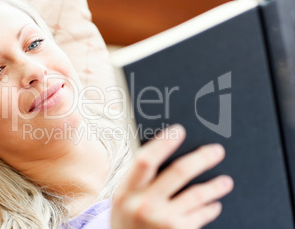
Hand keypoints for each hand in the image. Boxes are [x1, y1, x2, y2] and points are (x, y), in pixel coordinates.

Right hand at [111, 124, 233, 228]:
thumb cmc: (127, 223)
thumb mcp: (123, 201)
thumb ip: (138, 180)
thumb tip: (163, 151)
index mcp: (126, 192)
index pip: (145, 160)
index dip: (163, 143)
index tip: (178, 130)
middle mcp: (144, 205)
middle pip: (178, 172)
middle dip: (201, 158)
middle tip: (216, 150)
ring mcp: (163, 221)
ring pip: (196, 194)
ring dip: (215, 186)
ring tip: (225, 182)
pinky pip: (200, 216)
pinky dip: (209, 209)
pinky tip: (214, 205)